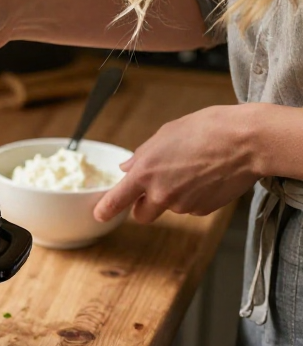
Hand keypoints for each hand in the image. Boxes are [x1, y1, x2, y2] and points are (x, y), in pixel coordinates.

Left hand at [94, 104, 262, 222]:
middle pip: (141, 215)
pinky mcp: (203, 209)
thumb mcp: (166, 134)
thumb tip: (126, 168)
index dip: (105, 210)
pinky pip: (191, 207)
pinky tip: (206, 177)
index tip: (99, 215)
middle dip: (143, 206)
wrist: (247, 141)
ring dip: (173, 197)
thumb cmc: (206, 130)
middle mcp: (160, 194)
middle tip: (153, 190)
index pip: (116, 201)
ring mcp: (183, 205)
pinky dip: (194, 197)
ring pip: (169, 208)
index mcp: (145, 173)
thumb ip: (142, 155)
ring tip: (192, 170)